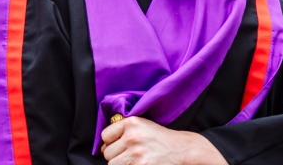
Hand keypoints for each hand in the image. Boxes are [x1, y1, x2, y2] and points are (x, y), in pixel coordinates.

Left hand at [101, 117, 227, 164]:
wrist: (180, 149)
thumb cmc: (159, 137)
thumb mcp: (141, 125)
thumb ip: (122, 130)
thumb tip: (102, 147)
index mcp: (131, 122)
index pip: (105, 136)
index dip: (109, 142)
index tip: (118, 144)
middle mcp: (132, 137)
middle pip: (107, 153)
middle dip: (115, 156)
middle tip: (128, 154)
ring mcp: (137, 154)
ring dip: (120, 164)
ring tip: (133, 160)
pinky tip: (137, 164)